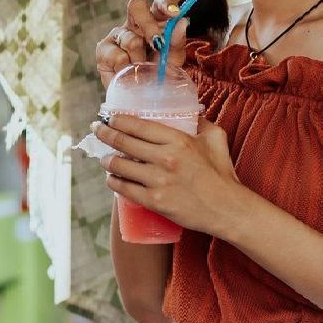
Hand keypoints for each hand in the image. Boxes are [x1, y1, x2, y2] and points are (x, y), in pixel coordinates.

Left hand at [93, 114, 247, 239]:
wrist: (226, 209)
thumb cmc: (221, 173)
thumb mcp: (215, 139)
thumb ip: (201, 123)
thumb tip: (190, 112)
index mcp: (178, 140)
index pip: (137, 125)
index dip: (117, 120)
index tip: (108, 117)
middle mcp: (165, 158)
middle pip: (123, 142)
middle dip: (104, 134)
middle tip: (96, 130)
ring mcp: (158, 181)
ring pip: (119, 166)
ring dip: (107, 160)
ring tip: (104, 158)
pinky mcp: (154, 201)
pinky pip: (124, 189)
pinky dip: (114, 182)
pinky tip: (112, 178)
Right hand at [94, 0, 189, 88]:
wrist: (140, 97)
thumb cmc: (159, 73)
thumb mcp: (173, 60)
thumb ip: (177, 42)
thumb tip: (182, 22)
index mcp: (155, 20)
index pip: (158, 2)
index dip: (165, 3)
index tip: (174, 13)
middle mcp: (134, 23)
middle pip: (136, 6)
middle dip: (148, 25)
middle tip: (158, 45)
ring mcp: (117, 34)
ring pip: (130, 39)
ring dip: (140, 59)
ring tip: (144, 72)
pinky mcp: (103, 49)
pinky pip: (117, 56)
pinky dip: (127, 70)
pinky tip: (129, 75)